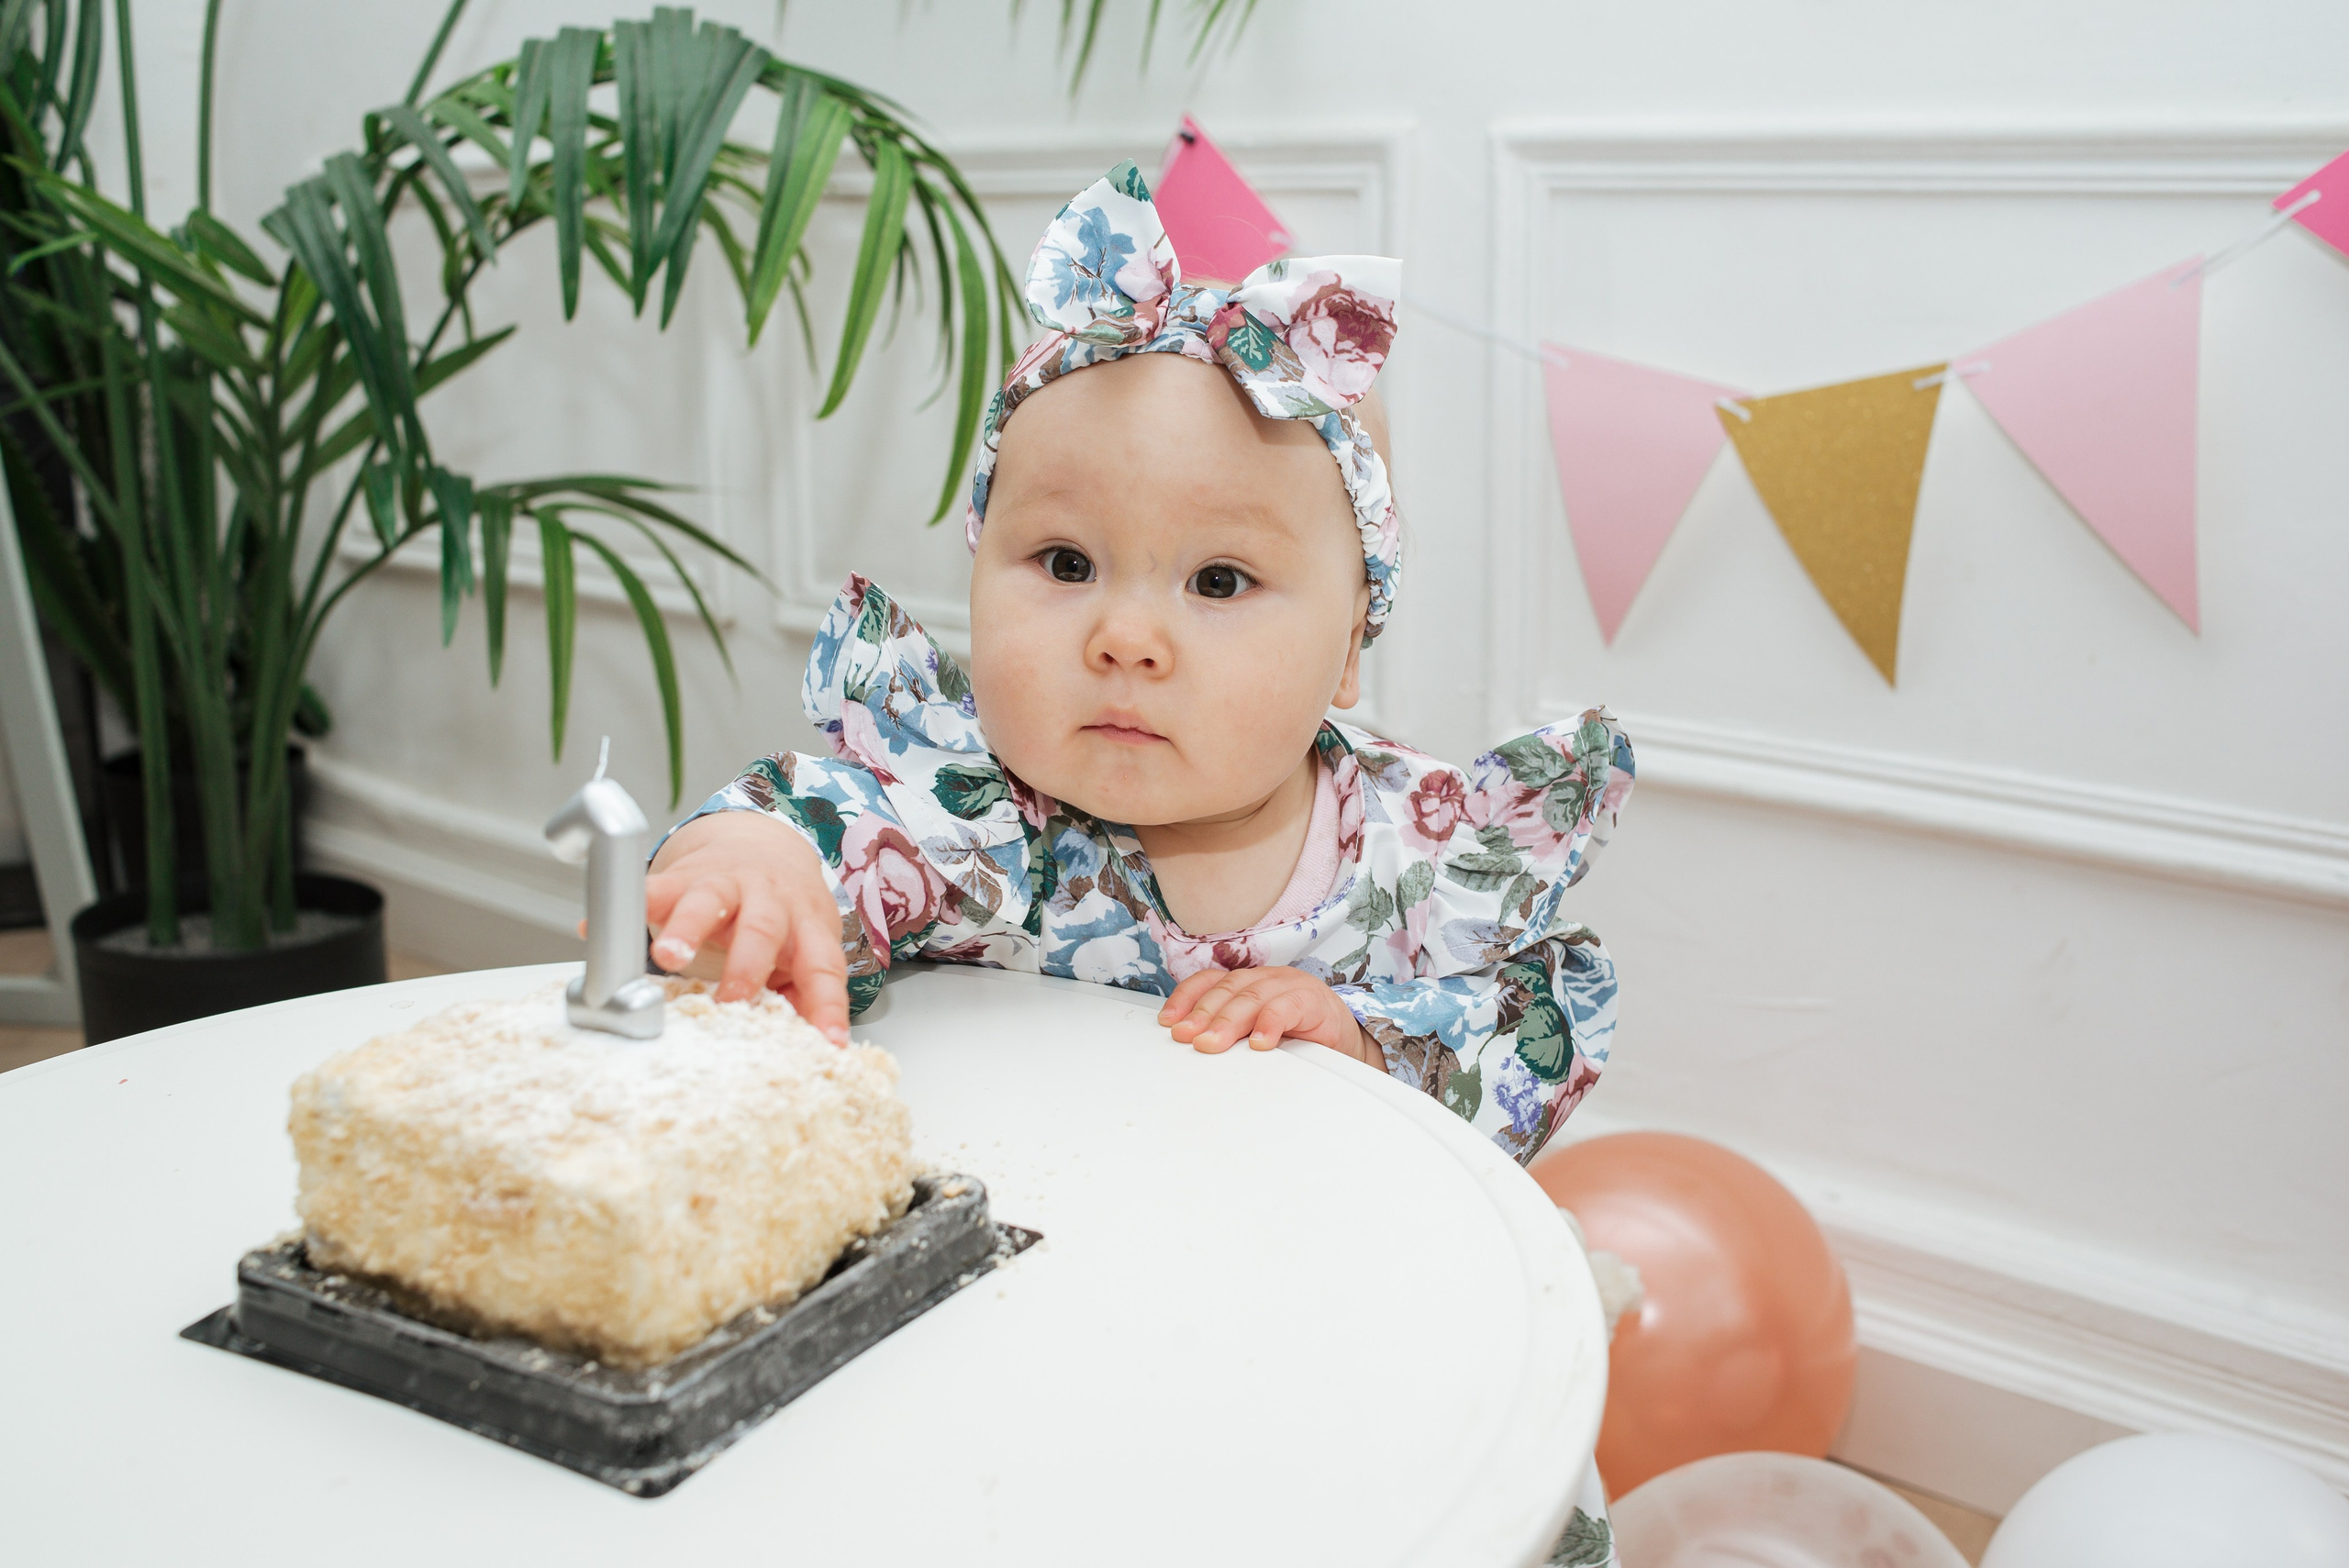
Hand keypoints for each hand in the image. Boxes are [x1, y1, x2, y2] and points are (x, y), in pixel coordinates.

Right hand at [645, 811, 849, 1042]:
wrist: (762, 842)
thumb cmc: (787, 911)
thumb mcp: (808, 945)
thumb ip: (807, 992)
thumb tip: (816, 1044)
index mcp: (807, 923)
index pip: (823, 965)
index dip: (827, 1003)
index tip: (828, 1040)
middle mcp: (769, 899)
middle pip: (763, 928)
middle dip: (747, 964)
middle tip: (732, 999)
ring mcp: (725, 885)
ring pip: (707, 902)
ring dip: (687, 928)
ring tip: (667, 956)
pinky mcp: (684, 877)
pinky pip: (652, 888)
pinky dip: (626, 906)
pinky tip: (594, 927)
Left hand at [1157, 966, 1381, 1067]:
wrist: (1345, 1044)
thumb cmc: (1297, 1038)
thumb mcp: (1254, 1034)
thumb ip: (1229, 1033)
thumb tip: (1190, 1045)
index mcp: (1249, 983)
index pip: (1211, 981)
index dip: (1187, 998)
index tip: (1169, 1021)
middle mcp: (1267, 979)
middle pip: (1228, 989)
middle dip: (1203, 1014)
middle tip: (1187, 1037)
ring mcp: (1291, 986)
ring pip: (1254, 996)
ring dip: (1229, 1021)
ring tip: (1212, 1043)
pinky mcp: (1315, 1001)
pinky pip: (1289, 1007)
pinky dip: (1271, 1023)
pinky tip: (1259, 1043)